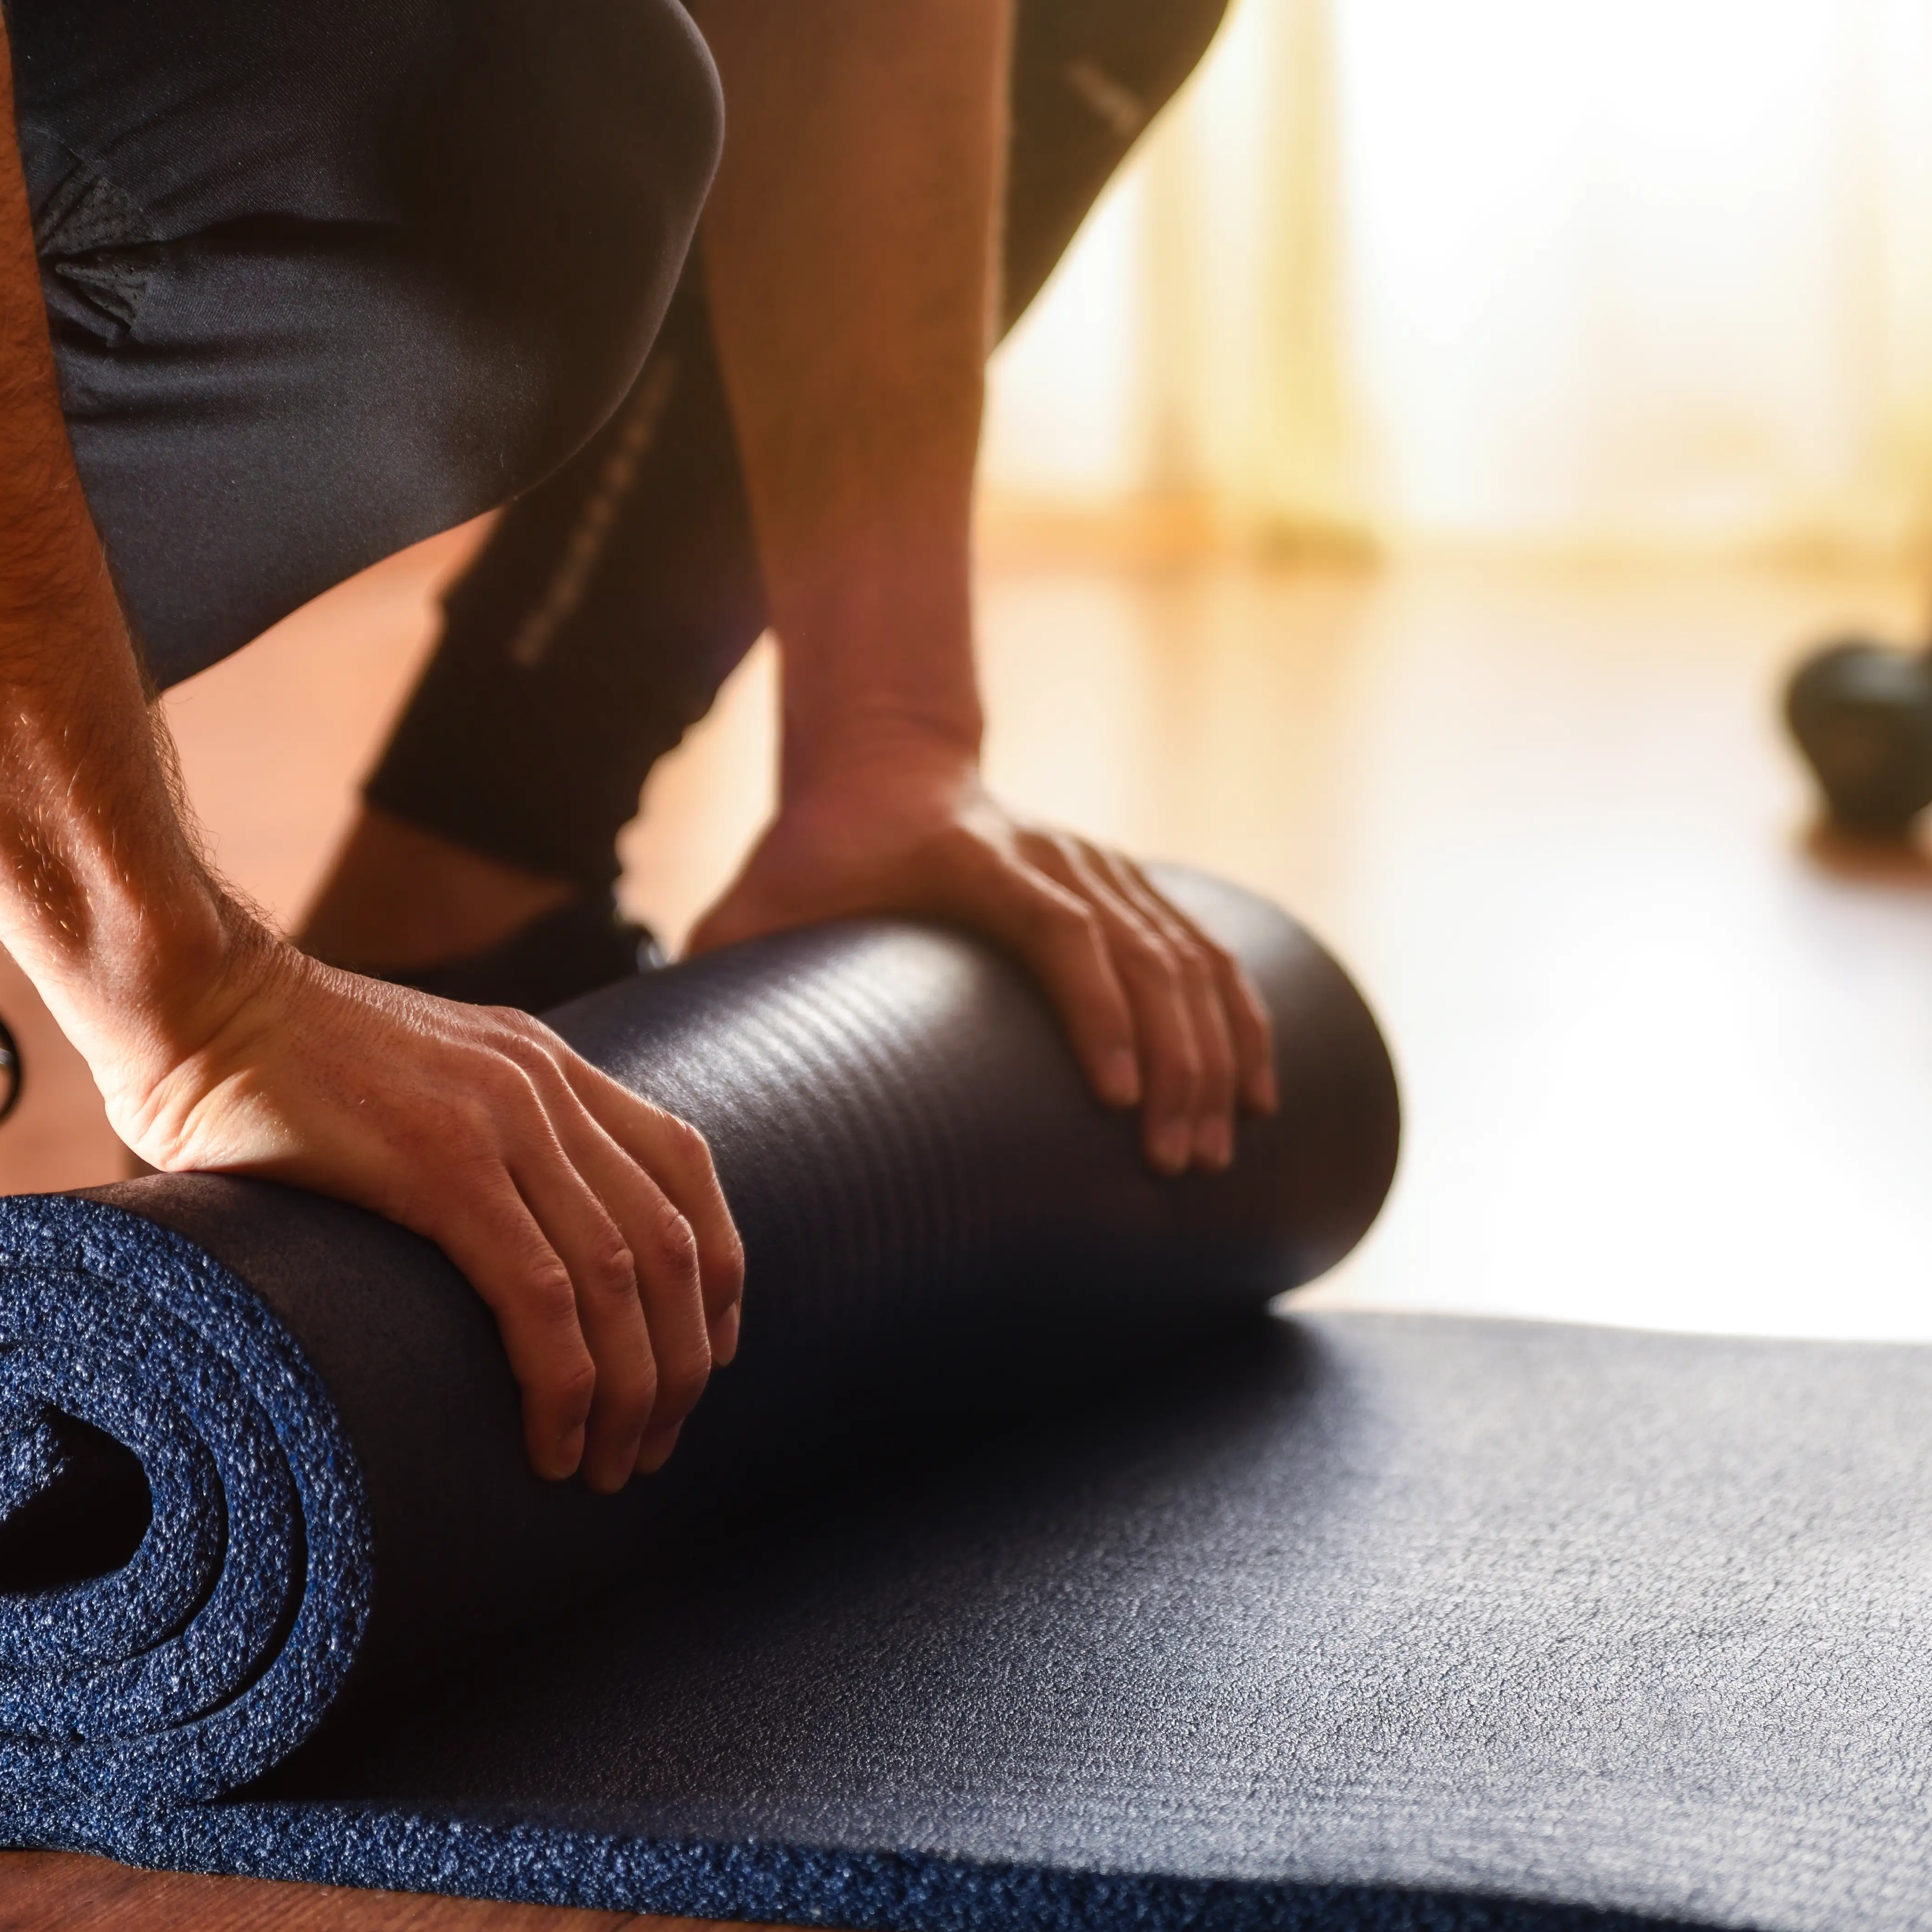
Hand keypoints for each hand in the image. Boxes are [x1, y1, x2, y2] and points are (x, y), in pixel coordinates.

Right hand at [106, 929, 744, 1490]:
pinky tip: (554, 1444)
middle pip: (672, 1242)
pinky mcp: (441, 1167)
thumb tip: (465, 1242)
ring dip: (633, 1390)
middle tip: (655, 1445)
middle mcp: (542, 1086)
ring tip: (612, 1468)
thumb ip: (455, 1142)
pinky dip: (564, 1382)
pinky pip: (541, 1294)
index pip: (683, 1169)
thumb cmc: (264, 1063)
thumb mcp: (403, 1086)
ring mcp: (500, 1121)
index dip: (714, 1273)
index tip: (706, 1356)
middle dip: (680, 1363)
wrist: (187, 998)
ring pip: (622, 1280)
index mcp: (543, 1064)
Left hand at [690, 753, 1276, 1173]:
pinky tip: (1261, 1095)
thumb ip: (721, 966)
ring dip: (1213, 1058)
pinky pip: (1206, 955)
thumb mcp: (754, 903)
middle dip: (1175, 1065)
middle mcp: (1053, 857)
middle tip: (1176, 1164)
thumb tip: (670, 1066)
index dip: (1096, 1008)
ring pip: (1185, 961)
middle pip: (1141, 956)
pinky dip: (1241, 1022)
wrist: (881, 766)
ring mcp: (1100, 869)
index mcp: (972, 859)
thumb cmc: (811, 856)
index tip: (1117, 1096)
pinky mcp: (1127, 890)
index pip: (1058, 929)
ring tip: (1216, 1152)